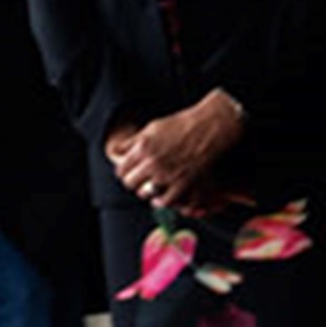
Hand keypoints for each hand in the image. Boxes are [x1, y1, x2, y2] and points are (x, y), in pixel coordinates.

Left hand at [107, 91, 245, 210]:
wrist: (208, 128)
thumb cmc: (181, 125)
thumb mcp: (151, 128)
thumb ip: (133, 142)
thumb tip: (117, 152)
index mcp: (142, 148)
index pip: (122, 170)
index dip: (124, 173)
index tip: (128, 173)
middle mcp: (153, 162)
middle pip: (130, 183)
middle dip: (133, 182)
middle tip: (138, 181)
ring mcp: (168, 174)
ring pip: (145, 194)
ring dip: (146, 192)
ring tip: (150, 189)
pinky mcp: (184, 183)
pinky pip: (166, 201)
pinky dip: (162, 201)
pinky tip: (162, 198)